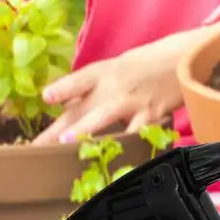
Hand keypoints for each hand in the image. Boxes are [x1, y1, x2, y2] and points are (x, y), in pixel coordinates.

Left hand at [32, 36, 185, 145]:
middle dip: (60, 128)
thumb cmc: (140, 66)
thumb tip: (55, 102)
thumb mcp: (111, 69)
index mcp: (102, 72)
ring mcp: (133, 101)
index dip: (62, 88)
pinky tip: (116, 161)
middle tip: (39, 145)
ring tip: (68, 144)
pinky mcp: (152, 115)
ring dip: (86, 130)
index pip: (78, 80)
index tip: (45, 98)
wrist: (180, 58)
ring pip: (106, 116)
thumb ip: (85, 88)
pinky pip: (138, 132)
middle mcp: (114, 85)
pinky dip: (127, 146)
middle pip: (84, 107)